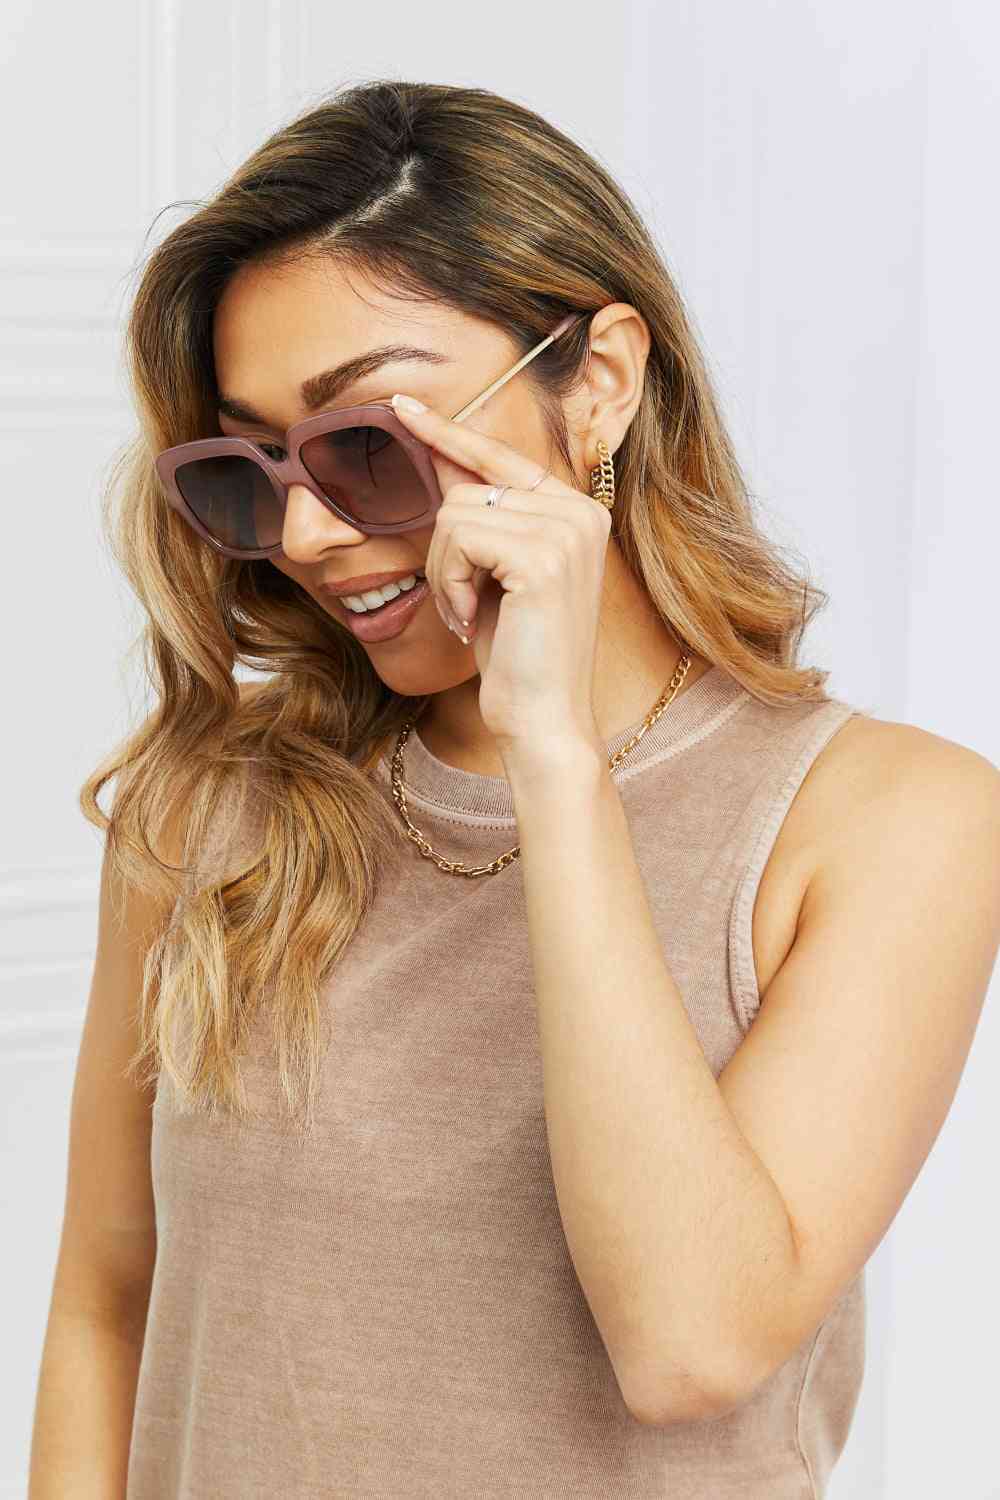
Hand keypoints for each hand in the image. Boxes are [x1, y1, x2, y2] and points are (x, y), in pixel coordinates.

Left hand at [390, 394, 612, 759]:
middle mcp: (581, 512)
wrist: (542, 720)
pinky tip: (471, 619)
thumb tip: (436, 453)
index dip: (447, 432)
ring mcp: (566, 531)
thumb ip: (477, 515)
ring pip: (456, 515)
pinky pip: (459, 540)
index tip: (398, 406)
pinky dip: (449, 583)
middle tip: (462, 604)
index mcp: (578, 511)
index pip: (500, 456)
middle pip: (468, 488)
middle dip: (443, 551)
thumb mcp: (491, 574)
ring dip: (444, 572)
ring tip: (468, 614)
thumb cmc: (516, 657)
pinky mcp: (542, 557)